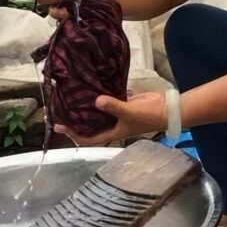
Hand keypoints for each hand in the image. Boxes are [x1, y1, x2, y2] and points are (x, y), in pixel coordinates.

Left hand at [53, 92, 167, 145]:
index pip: (88, 138)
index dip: (73, 134)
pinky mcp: (123, 103)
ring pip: (98, 113)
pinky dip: (101, 96)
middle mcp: (112, 125)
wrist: (167, 108)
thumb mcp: (130, 112)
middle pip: (90, 126)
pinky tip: (92, 87)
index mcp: (113, 132)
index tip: (60, 126)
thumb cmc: (149, 116)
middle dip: (76, 121)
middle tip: (60, 111)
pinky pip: (109, 101)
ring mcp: (117, 114)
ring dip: (87, 108)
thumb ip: (113, 106)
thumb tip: (96, 100)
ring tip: (72, 98)